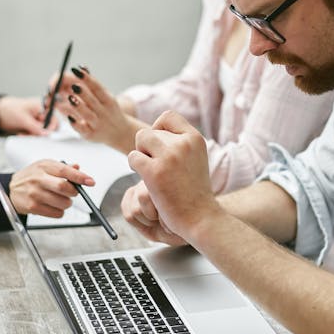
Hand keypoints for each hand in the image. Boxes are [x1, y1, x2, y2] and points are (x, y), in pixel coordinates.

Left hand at [0, 96, 50, 134]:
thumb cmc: (9, 109)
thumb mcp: (23, 118)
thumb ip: (35, 127)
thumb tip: (46, 134)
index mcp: (41, 106)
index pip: (53, 118)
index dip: (50, 127)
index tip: (45, 135)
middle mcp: (40, 113)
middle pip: (48, 126)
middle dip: (40, 133)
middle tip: (32, 135)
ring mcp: (36, 120)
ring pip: (41, 132)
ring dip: (33, 135)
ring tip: (23, 134)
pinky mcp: (31, 126)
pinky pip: (34, 134)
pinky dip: (29, 136)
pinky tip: (22, 134)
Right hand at [9, 160, 94, 217]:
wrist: (11, 188)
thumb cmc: (31, 176)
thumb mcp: (45, 166)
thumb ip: (63, 167)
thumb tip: (78, 167)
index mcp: (44, 166)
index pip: (65, 171)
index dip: (80, 177)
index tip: (90, 181)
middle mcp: (38, 179)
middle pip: (63, 187)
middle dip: (73, 192)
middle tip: (73, 192)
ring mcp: (35, 193)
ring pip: (62, 203)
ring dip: (67, 203)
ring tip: (60, 199)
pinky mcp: (33, 207)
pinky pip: (56, 213)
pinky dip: (59, 211)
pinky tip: (53, 205)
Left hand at [53, 67, 138, 152]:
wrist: (120, 133)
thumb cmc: (108, 111)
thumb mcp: (105, 97)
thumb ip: (92, 84)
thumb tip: (81, 67)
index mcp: (108, 100)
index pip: (98, 88)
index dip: (87, 79)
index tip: (76, 70)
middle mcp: (104, 112)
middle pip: (93, 101)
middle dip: (84, 93)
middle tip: (73, 85)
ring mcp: (98, 124)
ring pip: (88, 115)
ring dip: (79, 107)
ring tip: (70, 98)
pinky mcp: (91, 135)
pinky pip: (83, 130)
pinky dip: (76, 123)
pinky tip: (69, 116)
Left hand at [127, 110, 220, 241]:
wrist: (200, 217)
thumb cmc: (194, 191)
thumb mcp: (195, 158)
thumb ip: (180, 143)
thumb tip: (156, 129)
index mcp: (195, 138)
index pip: (168, 116)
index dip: (158, 128)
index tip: (159, 145)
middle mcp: (183, 144)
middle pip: (150, 130)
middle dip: (147, 147)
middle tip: (154, 164)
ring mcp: (169, 157)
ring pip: (140, 139)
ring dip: (140, 154)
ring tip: (149, 169)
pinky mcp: (155, 172)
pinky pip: (132, 157)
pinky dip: (134, 166)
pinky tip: (145, 178)